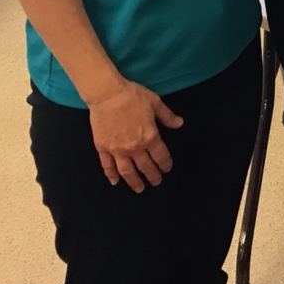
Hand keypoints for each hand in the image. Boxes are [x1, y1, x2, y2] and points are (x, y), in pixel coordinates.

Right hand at [86, 78, 182, 192]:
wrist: (107, 94)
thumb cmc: (132, 96)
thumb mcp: (155, 102)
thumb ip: (167, 116)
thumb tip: (180, 124)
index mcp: (150, 137)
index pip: (160, 156)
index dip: (165, 164)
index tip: (167, 169)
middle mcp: (134, 147)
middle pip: (145, 167)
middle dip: (152, 176)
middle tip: (156, 182)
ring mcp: (117, 150)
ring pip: (127, 171)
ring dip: (134, 181)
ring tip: (139, 189)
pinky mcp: (103, 148)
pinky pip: (107, 165)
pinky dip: (111, 175)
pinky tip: (115, 182)